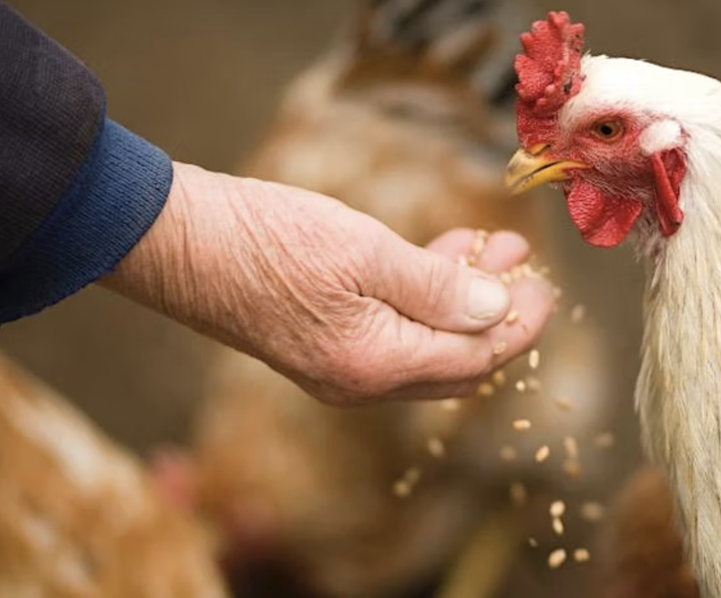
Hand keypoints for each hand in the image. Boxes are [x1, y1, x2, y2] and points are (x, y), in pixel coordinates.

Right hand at [100, 162, 555, 404]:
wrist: (175, 241)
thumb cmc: (265, 239)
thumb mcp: (364, 252)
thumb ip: (438, 287)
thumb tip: (499, 310)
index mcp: (376, 364)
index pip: (476, 359)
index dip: (519, 325)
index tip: (545, 285)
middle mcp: (362, 380)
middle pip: (458, 362)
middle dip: (500, 317)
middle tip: (526, 270)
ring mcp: (341, 366)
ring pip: (429, 344)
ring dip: (466, 300)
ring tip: (496, 248)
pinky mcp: (324, 342)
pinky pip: (395, 332)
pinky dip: (426, 298)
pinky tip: (443, 254)